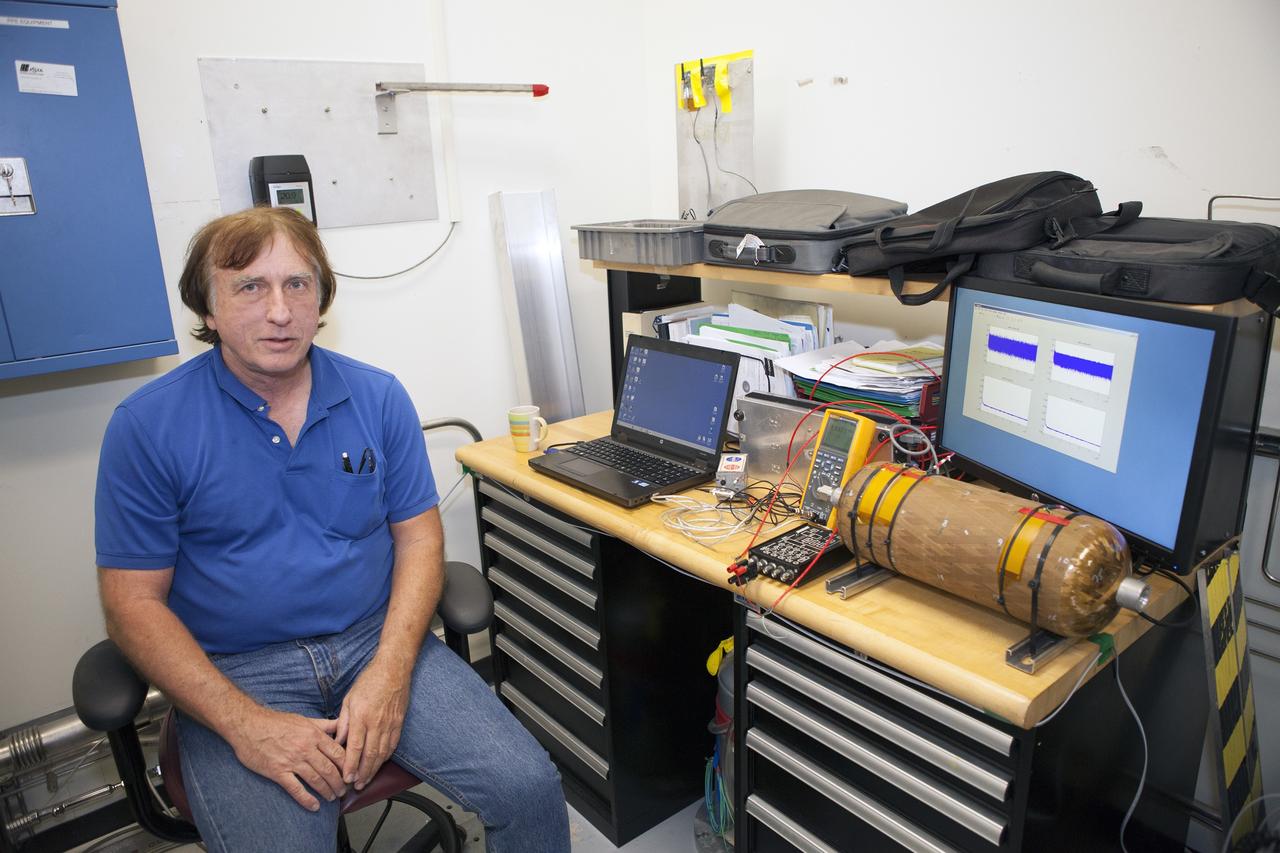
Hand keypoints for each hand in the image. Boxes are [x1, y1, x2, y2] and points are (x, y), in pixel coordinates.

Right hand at [229, 709, 346, 810]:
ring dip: (327, 791)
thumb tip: (341, 724)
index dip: (347, 765)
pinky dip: (306, 799)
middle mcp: (305, 748)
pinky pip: (295, 788)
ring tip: (333, 797)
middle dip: (340, 782)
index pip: (338, 753)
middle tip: (344, 790)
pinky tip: (314, 806)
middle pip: (329, 769)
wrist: (248, 725)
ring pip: (316, 779)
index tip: (351, 773)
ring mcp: (291, 761)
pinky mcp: (277, 771)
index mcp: (313, 735)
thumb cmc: (276, 721)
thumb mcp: (303, 719)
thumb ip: (323, 725)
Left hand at [335, 658, 408, 789]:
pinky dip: (385, 758)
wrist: (393, 669)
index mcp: (361, 716)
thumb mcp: (349, 699)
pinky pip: (392, 745)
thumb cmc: (369, 681)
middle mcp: (376, 723)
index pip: (355, 747)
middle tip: (355, 786)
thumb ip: (343, 722)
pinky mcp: (399, 723)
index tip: (346, 778)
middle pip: (369, 755)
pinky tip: (379, 765)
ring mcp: (390, 724)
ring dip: (373, 769)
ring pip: (382, 753)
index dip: (350, 765)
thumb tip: (337, 741)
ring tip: (365, 781)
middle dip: (362, 773)